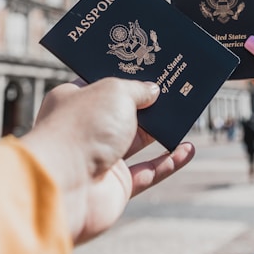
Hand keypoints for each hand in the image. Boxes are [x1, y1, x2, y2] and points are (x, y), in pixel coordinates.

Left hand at [21, 77, 194, 243]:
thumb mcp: (115, 92)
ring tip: (186, 116)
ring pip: (138, 141)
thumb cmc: (82, 128)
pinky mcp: (116, 185)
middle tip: (174, 89)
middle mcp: (86, 129)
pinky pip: (149, 172)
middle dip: (149, 103)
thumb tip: (153, 91)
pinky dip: (169, 162)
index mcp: (74, 101)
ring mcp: (101, 158)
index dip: (126, 75)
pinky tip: (188, 149)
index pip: (102, 83)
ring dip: (162, 131)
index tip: (149, 67)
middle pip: (123, 112)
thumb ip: (138, 89)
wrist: (65, 186)